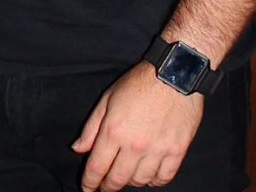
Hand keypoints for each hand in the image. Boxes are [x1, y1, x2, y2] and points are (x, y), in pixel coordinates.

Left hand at [72, 62, 202, 190]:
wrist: (173, 75)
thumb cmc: (138, 83)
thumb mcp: (108, 99)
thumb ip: (92, 127)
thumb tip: (78, 148)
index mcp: (114, 131)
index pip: (97, 167)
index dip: (90, 182)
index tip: (88, 188)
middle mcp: (135, 145)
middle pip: (118, 179)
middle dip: (107, 187)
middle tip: (104, 187)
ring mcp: (157, 150)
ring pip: (140, 181)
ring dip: (130, 182)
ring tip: (126, 176)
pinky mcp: (176, 152)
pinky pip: (163, 178)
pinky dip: (153, 181)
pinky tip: (148, 175)